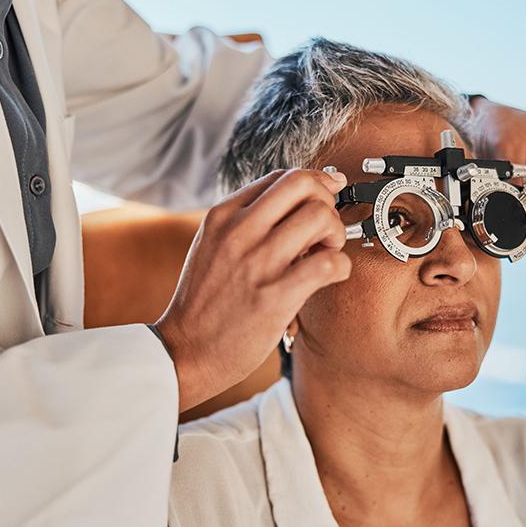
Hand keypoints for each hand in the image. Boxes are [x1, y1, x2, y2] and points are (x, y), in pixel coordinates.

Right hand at [156, 169, 350, 411]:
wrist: (185, 350)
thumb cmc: (203, 302)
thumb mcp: (211, 247)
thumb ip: (243, 222)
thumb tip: (291, 204)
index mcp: (222, 216)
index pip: (280, 176)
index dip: (312, 184)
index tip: (325, 198)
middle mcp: (238, 231)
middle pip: (302, 183)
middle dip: (326, 200)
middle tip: (324, 228)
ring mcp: (257, 262)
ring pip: (320, 216)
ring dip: (335, 232)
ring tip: (326, 252)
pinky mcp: (276, 295)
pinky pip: (329, 263)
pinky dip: (341, 266)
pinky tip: (330, 277)